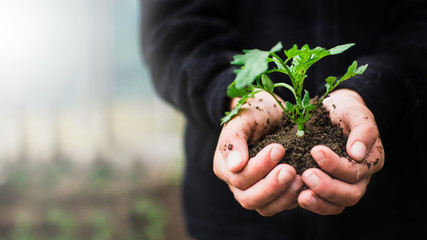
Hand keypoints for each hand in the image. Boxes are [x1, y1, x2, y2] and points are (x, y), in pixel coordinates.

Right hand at [213, 92, 303, 215]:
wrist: (272, 112)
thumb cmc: (255, 112)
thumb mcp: (242, 117)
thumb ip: (234, 139)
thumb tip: (235, 166)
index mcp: (225, 166)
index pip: (239, 177)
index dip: (259, 167)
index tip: (279, 148)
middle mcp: (237, 183)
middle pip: (249, 199)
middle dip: (271, 186)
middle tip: (290, 169)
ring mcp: (255, 191)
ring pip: (265, 208)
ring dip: (283, 197)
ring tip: (301, 179)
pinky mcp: (274, 194)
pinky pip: (282, 205)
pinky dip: (294, 198)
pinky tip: (306, 184)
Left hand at [298, 89, 384, 214]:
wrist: (331, 113)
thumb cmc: (344, 111)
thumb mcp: (355, 112)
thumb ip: (363, 129)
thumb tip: (357, 154)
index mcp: (371, 160)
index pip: (356, 171)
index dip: (336, 165)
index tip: (315, 150)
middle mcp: (361, 178)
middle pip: (350, 194)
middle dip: (328, 187)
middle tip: (306, 175)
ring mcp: (344, 186)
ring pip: (338, 205)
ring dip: (319, 202)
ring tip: (301, 195)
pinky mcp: (327, 190)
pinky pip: (324, 205)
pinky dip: (312, 204)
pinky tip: (296, 197)